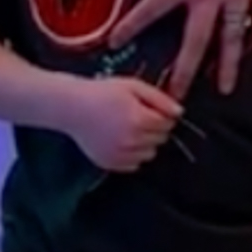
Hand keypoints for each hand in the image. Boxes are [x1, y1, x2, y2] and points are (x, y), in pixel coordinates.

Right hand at [66, 76, 180, 173]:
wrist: (72, 107)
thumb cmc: (103, 92)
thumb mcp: (133, 86)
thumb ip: (159, 99)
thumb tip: (179, 112)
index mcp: (140, 120)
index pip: (168, 124)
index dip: (163, 114)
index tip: (152, 109)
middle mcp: (132, 141)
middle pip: (161, 139)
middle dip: (156, 128)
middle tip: (140, 116)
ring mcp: (120, 155)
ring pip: (150, 154)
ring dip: (146, 143)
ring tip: (131, 128)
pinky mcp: (109, 164)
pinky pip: (134, 164)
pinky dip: (133, 154)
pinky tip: (122, 140)